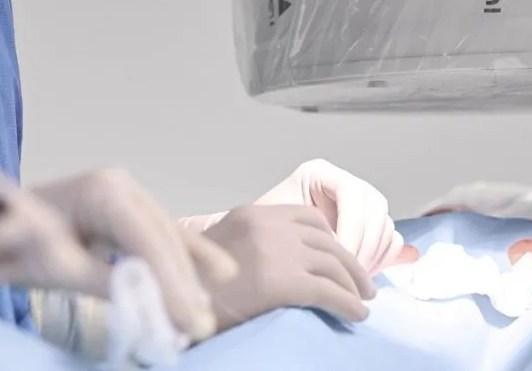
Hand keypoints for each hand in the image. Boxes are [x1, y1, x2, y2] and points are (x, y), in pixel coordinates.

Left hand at [33, 168, 239, 342]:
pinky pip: (157, 238)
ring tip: (202, 316)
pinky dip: (180, 261)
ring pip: (165, 239)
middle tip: (200, 328)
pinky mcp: (124, 211)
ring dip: (184, 278)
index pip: (148, 240)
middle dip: (183, 285)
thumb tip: (148, 302)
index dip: (173, 283)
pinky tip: (217, 273)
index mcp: (103, 191)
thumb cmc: (17, 242)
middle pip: (162, 238)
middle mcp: (120, 185)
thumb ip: (105, 281)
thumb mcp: (58, 268)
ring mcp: (124, 195)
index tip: (190, 321)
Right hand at [203, 205, 375, 328]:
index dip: (330, 239)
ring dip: (354, 286)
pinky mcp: (283, 282)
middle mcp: (266, 225)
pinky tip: (357, 316)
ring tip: (363, 302)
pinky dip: (349, 305)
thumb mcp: (219, 250)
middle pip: (326, 240)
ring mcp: (276, 251)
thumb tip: (289, 261)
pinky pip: (330, 293)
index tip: (340, 259)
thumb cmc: (190, 287)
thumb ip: (253, 245)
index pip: (307, 217)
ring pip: (333, 265)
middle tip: (365, 284)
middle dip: (350, 263)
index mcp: (251, 214)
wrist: (167, 304)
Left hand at [252, 160, 407, 273]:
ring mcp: (362, 206)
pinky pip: (390, 242)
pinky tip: (362, 276)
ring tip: (350, 281)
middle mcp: (345, 184)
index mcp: (320, 173)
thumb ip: (299, 231)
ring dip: (373, 256)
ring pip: (385, 226)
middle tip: (349, 276)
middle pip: (375, 208)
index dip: (351, 226)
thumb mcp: (271, 225)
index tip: (340, 256)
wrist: (256, 248)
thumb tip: (330, 248)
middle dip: (365, 246)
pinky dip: (382, 260)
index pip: (351, 192)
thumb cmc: (259, 234)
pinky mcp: (370, 230)